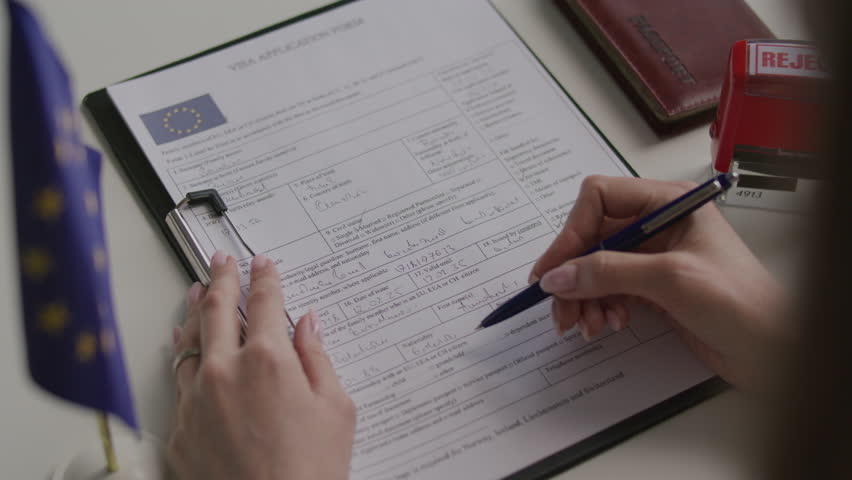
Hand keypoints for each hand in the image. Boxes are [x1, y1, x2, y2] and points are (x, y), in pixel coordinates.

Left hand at [168, 251, 355, 479]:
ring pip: (189, 340)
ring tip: (197, 292)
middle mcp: (225, 372)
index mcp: (269, 360)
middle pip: (218, 309)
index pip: (265, 302)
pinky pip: (178, 379)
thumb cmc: (310, 471)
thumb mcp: (336, 408)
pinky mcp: (180, 428)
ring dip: (195, 310)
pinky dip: (182, 354)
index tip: (263, 265)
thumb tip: (308, 326)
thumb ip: (318, 358)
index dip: (265, 278)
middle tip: (221, 261)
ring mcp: (197, 399)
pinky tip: (183, 345)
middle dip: (221, 278)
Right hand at [530, 176, 787, 388]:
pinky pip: (609, 290)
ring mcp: (654, 257)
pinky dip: (600, 307)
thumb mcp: (670, 279)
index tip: (552, 270)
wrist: (774, 352)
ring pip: (596, 267)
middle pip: (592, 237)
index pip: (600, 199)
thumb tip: (558, 276)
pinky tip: (608, 325)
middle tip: (558, 309)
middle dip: (573, 274)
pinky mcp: (653, 288)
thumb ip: (609, 272)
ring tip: (586, 325)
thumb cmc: (741, 303)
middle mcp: (657, 224)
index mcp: (668, 202)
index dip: (571, 232)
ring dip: (583, 297)